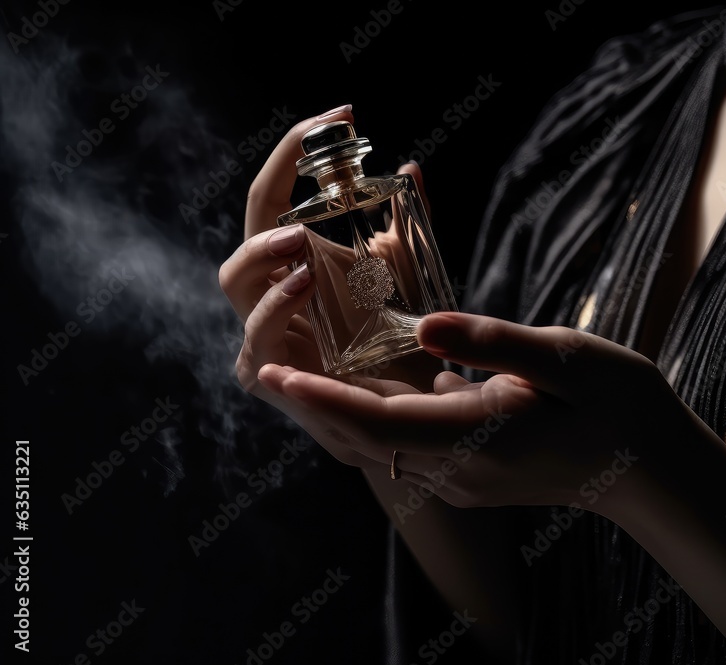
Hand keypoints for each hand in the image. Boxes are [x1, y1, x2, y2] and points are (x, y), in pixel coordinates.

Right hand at [218, 104, 441, 466]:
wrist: (405, 414)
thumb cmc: (398, 345)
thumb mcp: (408, 281)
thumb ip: (405, 230)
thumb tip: (412, 167)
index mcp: (297, 259)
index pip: (281, 194)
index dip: (299, 149)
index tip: (343, 112)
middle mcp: (272, 289)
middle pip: (252, 226)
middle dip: (276, 184)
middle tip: (319, 159)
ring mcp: (262, 330)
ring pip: (236, 279)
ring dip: (264, 252)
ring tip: (300, 237)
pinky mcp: (264, 374)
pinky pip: (253, 341)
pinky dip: (273, 313)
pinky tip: (304, 287)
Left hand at [256, 311, 687, 510]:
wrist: (651, 467)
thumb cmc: (619, 406)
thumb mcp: (565, 359)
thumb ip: (491, 341)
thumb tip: (423, 323)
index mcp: (478, 440)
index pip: (379, 422)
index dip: (322, 397)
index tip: (277, 370)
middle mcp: (458, 470)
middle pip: (363, 440)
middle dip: (310, 404)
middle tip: (266, 363)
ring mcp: (463, 477)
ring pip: (378, 447)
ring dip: (334, 411)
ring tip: (297, 368)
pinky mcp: (470, 471)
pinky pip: (404, 446)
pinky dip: (371, 415)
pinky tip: (362, 380)